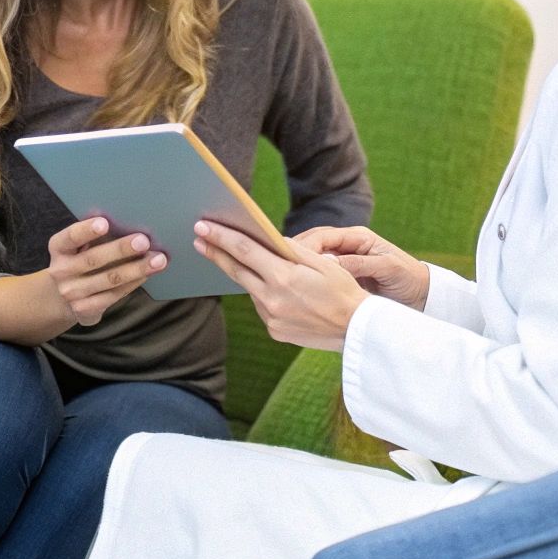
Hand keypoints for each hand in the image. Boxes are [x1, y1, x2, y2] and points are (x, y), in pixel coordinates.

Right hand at [46, 216, 166, 326]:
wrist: (63, 296)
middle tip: (144, 241)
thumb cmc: (80, 260)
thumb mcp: (78, 246)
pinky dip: (133, 283)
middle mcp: (60, 271)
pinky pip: (114, 295)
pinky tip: (147, 275)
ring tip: (158, 260)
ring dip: (136, 269)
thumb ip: (94, 236)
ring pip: (109, 279)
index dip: (86, 230)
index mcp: (58, 248)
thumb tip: (130, 222)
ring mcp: (71, 293)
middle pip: (93, 259)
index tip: (104, 223)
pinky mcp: (84, 309)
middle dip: (121, 249)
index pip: (70, 237)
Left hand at [193, 220, 367, 351]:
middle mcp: (272, 300)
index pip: (244, 251)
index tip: (202, 226)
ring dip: (244, 273)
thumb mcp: (324, 263)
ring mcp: (271, 318)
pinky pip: (262, 306)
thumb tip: (269, 238)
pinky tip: (270, 287)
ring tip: (235, 258)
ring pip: (251, 289)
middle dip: (216, 252)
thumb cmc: (344, 291)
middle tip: (199, 237)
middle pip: (237, 270)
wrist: (358, 330)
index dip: (221, 237)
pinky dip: (263, 294)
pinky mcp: (275, 331)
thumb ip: (293, 250)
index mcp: (284, 278)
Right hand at [293, 226, 430, 310]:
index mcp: (357, 237)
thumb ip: (360, 264)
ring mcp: (342, 261)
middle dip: (293, 254)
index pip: (322, 236)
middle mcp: (346, 245)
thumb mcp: (387, 268)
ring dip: (296, 267)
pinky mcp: (341, 276)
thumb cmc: (408, 278)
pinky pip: (318, 275)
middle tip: (278, 267)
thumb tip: (329, 263)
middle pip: (311, 245)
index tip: (291, 259)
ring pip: (311, 260)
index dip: (305, 246)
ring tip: (280, 278)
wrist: (421, 295)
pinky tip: (294, 289)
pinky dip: (305, 279)